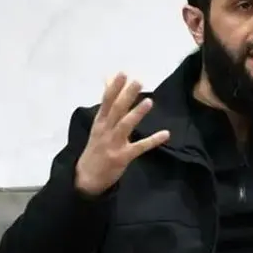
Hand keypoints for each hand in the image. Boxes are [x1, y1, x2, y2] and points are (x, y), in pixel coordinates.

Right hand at [75, 74, 169, 195]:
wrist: (86, 177)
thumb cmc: (96, 147)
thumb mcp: (99, 125)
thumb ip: (108, 104)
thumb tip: (108, 80)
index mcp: (100, 122)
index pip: (106, 102)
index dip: (114, 88)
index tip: (122, 74)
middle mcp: (105, 130)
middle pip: (116, 110)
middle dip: (126, 95)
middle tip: (138, 81)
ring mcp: (113, 144)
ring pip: (125, 126)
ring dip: (137, 114)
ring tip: (149, 102)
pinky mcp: (122, 157)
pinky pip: (139, 147)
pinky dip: (152, 141)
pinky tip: (165, 134)